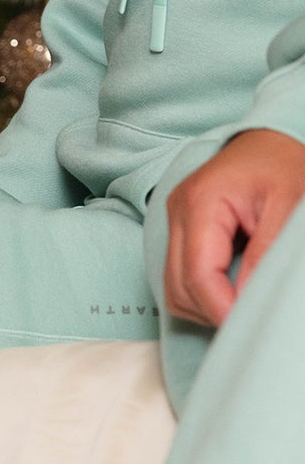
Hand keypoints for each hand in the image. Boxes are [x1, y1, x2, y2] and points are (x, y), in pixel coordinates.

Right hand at [163, 129, 304, 326]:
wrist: (270, 140)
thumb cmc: (285, 166)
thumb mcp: (289, 207)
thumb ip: (266, 254)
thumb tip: (246, 302)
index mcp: (201, 201)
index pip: (198, 274)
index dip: (222, 309)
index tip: (253, 324)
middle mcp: (177, 212)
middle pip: (178, 287)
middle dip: (213, 312)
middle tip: (251, 319)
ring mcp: (173, 221)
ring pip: (173, 289)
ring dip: (205, 306)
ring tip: (242, 302)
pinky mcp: (179, 231)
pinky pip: (179, 278)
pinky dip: (202, 293)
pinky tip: (231, 288)